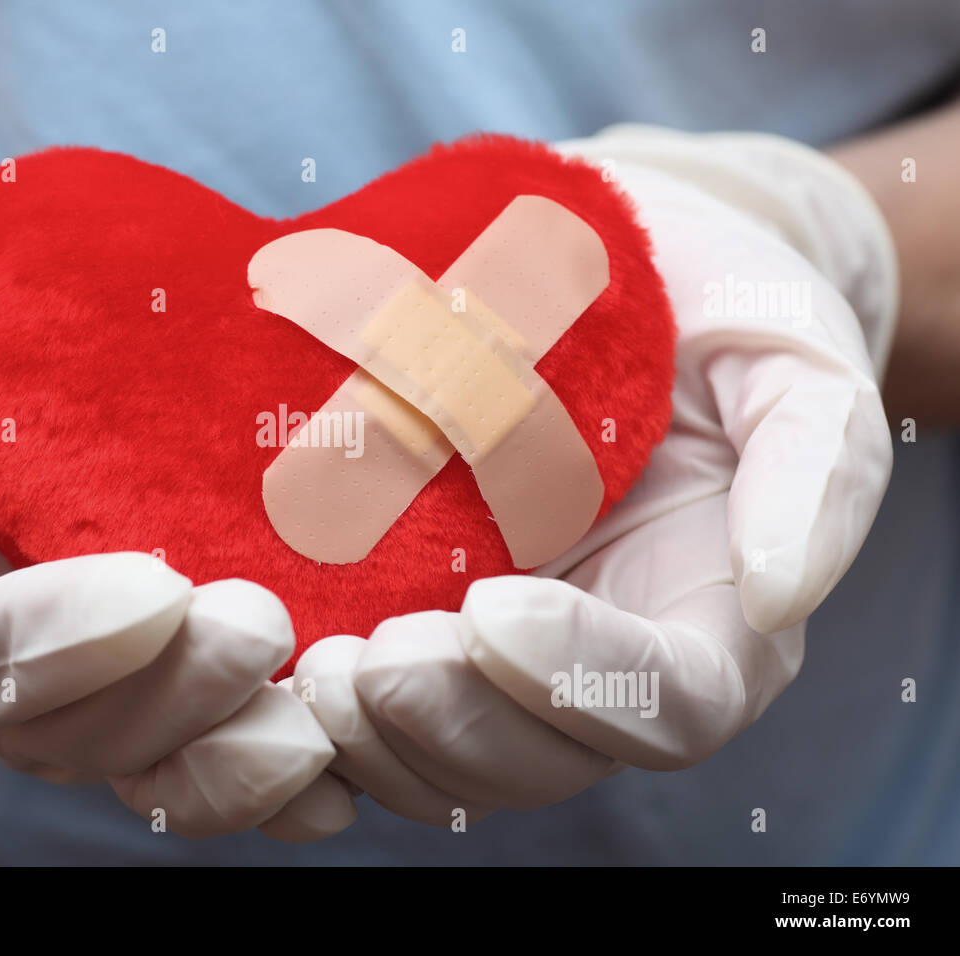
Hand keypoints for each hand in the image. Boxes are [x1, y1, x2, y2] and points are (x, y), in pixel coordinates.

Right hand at [0, 168, 352, 839]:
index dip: (56, 640)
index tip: (161, 587)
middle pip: (65, 732)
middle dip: (171, 699)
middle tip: (266, 626)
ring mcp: (75, 685)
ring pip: (144, 764)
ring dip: (234, 760)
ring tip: (322, 716)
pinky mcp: (150, 675)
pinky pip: (203, 755)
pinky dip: (273, 778)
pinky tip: (343, 758)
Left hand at [292, 125, 895, 823]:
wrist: (616, 277)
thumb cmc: (721, 322)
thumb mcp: (799, 372)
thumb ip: (816, 478)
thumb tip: (779, 596)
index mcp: (707, 626)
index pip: (663, 705)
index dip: (579, 681)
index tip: (490, 606)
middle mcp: (601, 667)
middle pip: (539, 759)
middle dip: (450, 726)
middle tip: (366, 663)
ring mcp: (504, 660)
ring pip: (448, 762)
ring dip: (375, 741)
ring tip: (310, 672)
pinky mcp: (425, 626)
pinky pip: (380, 714)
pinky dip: (325, 717)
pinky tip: (273, 666)